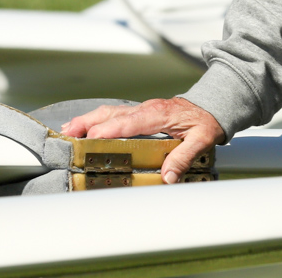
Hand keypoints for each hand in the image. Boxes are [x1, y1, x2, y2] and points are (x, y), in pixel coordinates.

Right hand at [60, 98, 225, 183]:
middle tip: (68, 135)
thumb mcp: (202, 140)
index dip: (109, 130)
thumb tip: (168, 177)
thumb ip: (184, 157)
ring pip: (110, 111)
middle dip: (88, 123)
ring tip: (68, 131)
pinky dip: (97, 119)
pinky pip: (115, 113)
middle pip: (112, 114)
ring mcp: (142, 109)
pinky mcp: (140, 112)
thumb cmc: (206, 121)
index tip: (92, 138)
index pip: (129, 122)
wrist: (212, 104)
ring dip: (88, 120)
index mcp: (159, 114)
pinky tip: (85, 127)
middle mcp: (147, 109)